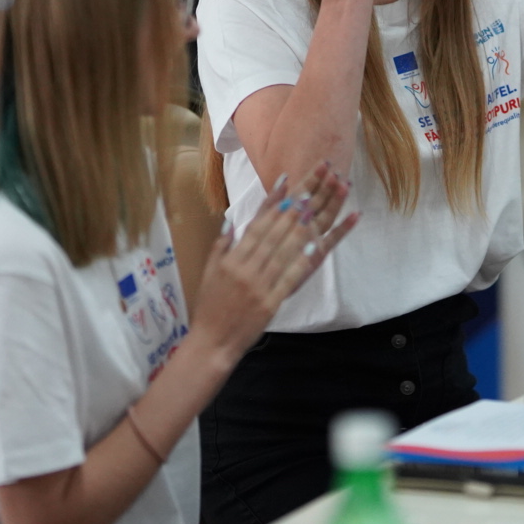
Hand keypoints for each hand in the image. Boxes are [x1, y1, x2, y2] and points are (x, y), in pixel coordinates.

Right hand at [191, 162, 356, 358]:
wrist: (212, 341)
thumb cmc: (210, 306)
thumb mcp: (210, 272)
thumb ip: (222, 246)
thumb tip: (232, 221)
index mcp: (231, 259)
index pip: (255, 224)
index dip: (271, 202)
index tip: (285, 182)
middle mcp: (244, 268)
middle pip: (271, 234)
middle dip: (290, 210)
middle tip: (308, 188)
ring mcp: (258, 286)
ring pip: (282, 252)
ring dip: (299, 230)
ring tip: (314, 209)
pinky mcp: (269, 303)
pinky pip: (287, 279)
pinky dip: (300, 262)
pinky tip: (313, 247)